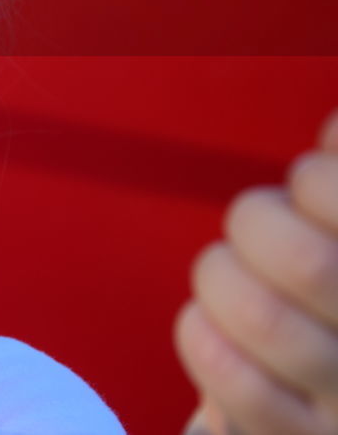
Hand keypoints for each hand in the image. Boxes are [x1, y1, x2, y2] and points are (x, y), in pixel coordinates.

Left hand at [175, 110, 337, 434]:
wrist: (327, 395)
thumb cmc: (328, 299)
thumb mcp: (337, 234)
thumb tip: (333, 131)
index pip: (332, 196)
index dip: (315, 180)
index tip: (308, 185)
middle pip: (306, 263)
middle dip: (256, 223)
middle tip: (258, 225)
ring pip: (261, 318)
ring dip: (221, 277)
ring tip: (229, 273)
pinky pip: (233, 383)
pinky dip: (201, 338)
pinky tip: (208, 324)